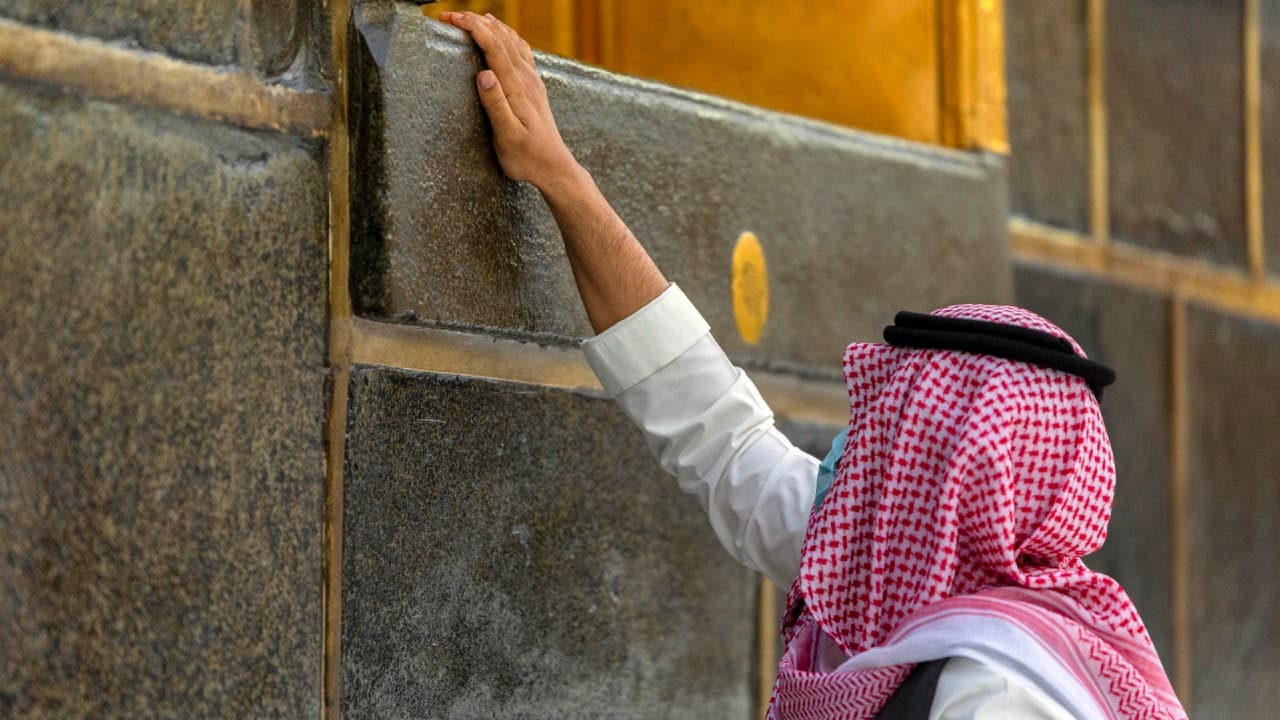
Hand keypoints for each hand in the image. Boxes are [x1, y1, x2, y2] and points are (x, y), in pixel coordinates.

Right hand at [440, 12, 579, 190]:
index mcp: (516, 87)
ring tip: (472, 17)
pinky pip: (522, 51)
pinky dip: (508, 36)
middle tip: (450, 15)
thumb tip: (484, 74)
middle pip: (501, 37)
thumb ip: (496, 105)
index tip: (450, 18)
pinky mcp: (535, 86)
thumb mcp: (507, 137)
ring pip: (513, 41)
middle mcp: (526, 79)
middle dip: (475, 21)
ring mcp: (532, 81)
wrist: (553, 167)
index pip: (493, 46)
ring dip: (491, 25)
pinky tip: (503, 34)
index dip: (472, 27)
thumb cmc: (527, 157)